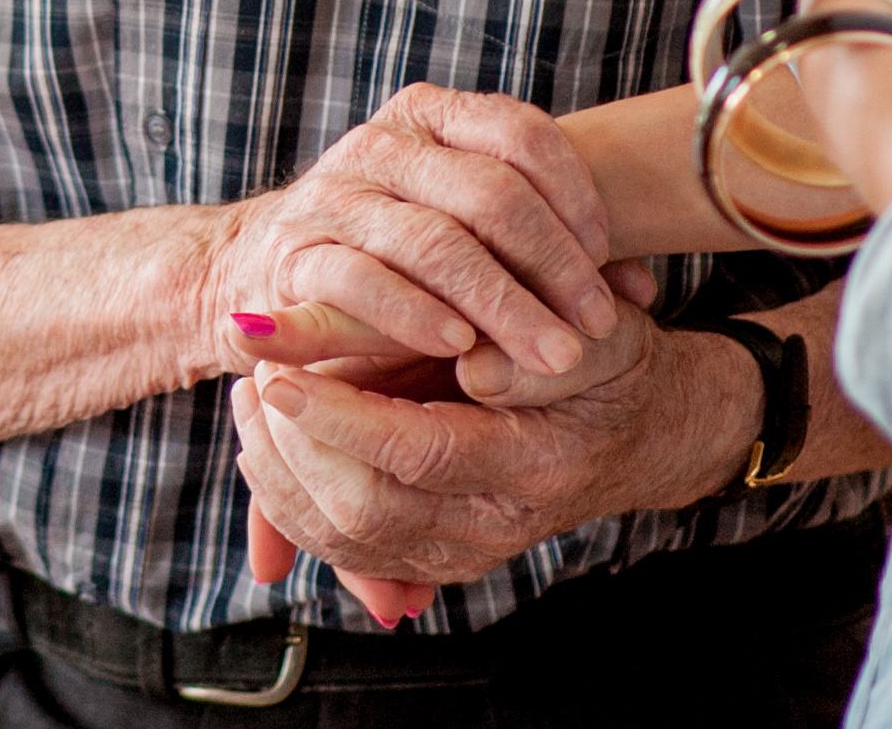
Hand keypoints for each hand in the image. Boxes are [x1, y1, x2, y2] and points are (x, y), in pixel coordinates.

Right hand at [200, 88, 631, 393]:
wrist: (272, 273)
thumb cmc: (397, 257)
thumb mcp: (472, 237)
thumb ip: (549, 252)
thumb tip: (642, 293)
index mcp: (431, 116)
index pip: (521, 134)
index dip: (576, 200)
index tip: (609, 269)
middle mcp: (380, 143)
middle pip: (488, 192)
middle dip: (553, 268)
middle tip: (596, 330)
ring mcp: (334, 195)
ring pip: (434, 240)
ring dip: (502, 304)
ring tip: (551, 356)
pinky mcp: (295, 254)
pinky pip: (361, 278)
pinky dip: (415, 312)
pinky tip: (459, 345)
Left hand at [229, 324, 753, 624]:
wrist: (642, 431)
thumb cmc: (608, 362)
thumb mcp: (596, 333)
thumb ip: (537, 350)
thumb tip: (474, 365)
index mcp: (537, 465)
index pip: (421, 453)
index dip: (340, 416)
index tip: (278, 372)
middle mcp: (496, 525)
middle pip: (367, 511)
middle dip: (292, 447)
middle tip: (254, 376)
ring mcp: (462, 551)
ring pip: (344, 540)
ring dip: (278, 473)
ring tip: (249, 398)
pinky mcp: (432, 558)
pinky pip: (343, 549)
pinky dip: (288, 501)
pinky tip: (264, 440)